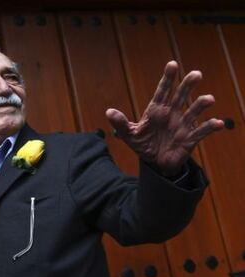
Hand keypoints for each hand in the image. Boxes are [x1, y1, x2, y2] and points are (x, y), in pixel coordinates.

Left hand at [105, 60, 223, 175]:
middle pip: (180, 96)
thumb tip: (108, 112)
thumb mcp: (129, 135)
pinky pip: (201, 132)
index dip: (167, 78)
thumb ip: (120, 124)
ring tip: (209, 99)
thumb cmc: (144, 145)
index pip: (162, 91)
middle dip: (187, 85)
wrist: (155, 163)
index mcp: (156, 110)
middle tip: (196, 74)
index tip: (172, 65)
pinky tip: (218, 123)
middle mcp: (171, 114)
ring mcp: (182, 125)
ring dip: (201, 105)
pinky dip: (210, 127)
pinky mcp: (190, 139)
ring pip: (193, 112)